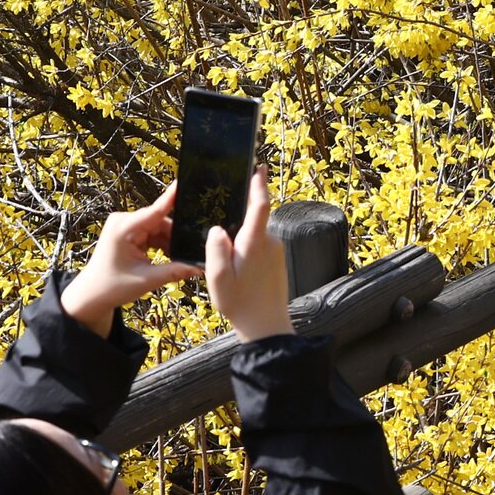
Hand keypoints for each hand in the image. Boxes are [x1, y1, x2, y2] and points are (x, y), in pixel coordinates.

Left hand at [62, 184, 202, 337]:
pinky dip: (160, 245)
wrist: (91, 296)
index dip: (171, 198)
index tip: (183, 182)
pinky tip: (168, 257)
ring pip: (157, 229)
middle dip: (174, 237)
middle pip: (160, 222)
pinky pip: (151, 233)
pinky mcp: (127, 232)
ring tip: (178, 259)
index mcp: (124, 229)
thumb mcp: (146, 280)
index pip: (155, 211)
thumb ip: (174, 271)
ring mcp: (125, 226)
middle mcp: (123, 221)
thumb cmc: (112, 287)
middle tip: (190, 253)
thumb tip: (199, 267)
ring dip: (168, 243)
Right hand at [205, 166, 291, 340]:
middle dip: (237, 223)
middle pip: (253, 220)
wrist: (267, 327)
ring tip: (227, 267)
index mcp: (255, 242)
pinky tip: (237, 272)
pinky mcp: (278, 261)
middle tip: (220, 241)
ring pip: (254, 236)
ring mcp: (276, 251)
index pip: (261, 205)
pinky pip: (259, 247)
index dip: (259, 184)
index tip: (259, 167)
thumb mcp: (219, 279)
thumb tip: (217, 229)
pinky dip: (247, 252)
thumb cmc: (240, 304)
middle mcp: (270, 242)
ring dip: (240, 242)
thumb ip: (216, 250)